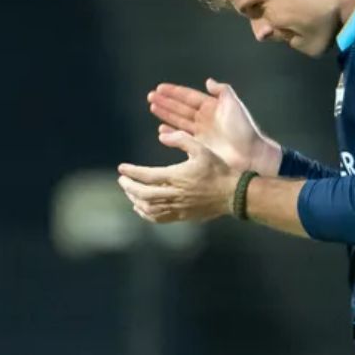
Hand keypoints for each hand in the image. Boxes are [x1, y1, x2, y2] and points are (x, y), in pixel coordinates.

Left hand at [117, 128, 238, 223]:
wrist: (232, 193)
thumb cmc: (218, 169)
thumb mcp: (202, 148)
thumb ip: (181, 139)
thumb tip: (162, 136)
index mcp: (177, 176)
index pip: (147, 176)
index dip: (132, 172)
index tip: (121, 168)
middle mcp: (175, 194)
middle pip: (143, 194)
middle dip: (129, 186)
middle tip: (122, 180)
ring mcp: (178, 207)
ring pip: (149, 207)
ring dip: (135, 200)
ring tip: (129, 192)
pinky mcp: (182, 216)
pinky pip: (159, 218)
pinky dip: (146, 214)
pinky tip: (140, 208)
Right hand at [148, 79, 279, 176]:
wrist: (250, 155)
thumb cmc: (243, 130)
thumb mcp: (234, 105)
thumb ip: (222, 91)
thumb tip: (208, 81)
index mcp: (212, 106)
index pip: (189, 96)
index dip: (174, 92)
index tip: (160, 88)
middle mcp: (205, 118)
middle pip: (181, 107)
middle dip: (166, 102)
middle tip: (150, 97)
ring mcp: (202, 133)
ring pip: (179, 121)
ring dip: (166, 115)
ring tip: (152, 108)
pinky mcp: (200, 146)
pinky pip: (181, 137)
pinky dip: (170, 134)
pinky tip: (161, 131)